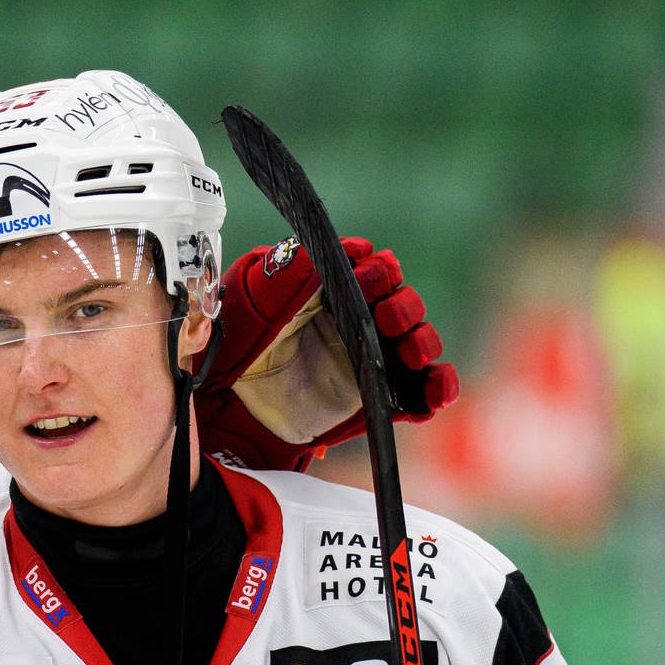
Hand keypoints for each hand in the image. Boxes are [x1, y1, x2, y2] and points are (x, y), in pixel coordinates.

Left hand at [197, 236, 458, 467]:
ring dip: (422, 342)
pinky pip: (419, 392)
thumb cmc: (234, 347)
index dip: (375, 270)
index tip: (365, 275)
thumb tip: (312, 254)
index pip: (371, 268)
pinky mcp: (380, 398)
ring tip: (412, 354)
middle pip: (402, 303)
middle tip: (388, 318)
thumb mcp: (247, 304)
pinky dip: (436, 389)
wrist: (228, 409)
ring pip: (417, 342)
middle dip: (402, 306)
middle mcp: (359, 319)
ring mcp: (372, 358)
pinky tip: (436, 394)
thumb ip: (280, 278)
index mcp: (334, 289)